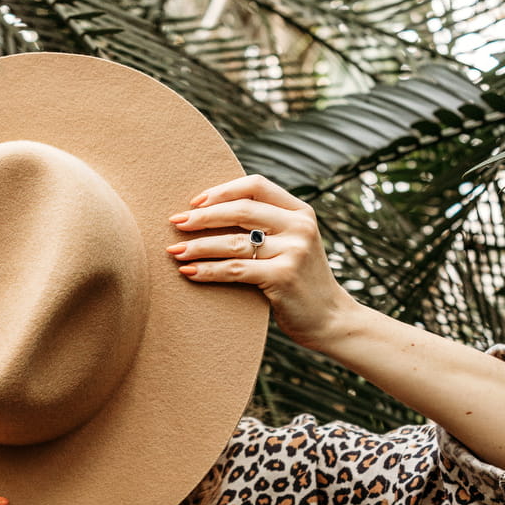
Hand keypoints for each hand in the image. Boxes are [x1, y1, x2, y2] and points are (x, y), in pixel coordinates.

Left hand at [167, 174, 358, 348]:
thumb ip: (267, 226)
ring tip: (175, 250)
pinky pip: (235, 270)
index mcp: (300, 212)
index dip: (222, 190)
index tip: (195, 202)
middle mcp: (300, 227)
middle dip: (202, 216)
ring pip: (233, 242)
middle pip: (240, 211)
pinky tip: (188, 272)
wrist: (330, 319)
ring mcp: (294, 252)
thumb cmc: (301, 281)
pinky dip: (207, 270)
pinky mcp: (283, 277)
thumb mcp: (293, 244)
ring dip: (198, 246)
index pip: (256, 186)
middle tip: (175, 223)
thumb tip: (212, 211)